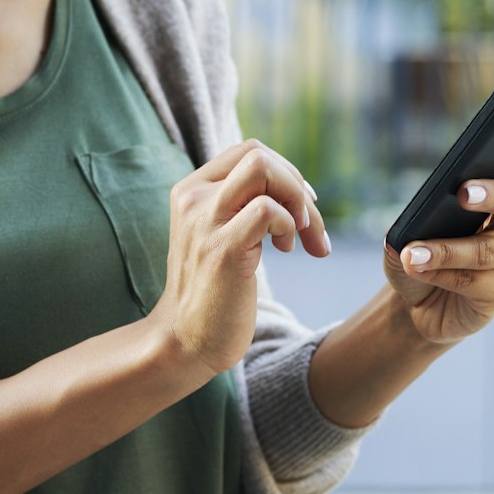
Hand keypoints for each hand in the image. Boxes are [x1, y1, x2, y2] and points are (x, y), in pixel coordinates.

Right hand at [146, 137, 330, 375]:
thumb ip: (243, 207)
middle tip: (309, 228)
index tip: (302, 211)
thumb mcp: (222, 236)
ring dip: (297, 201)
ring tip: (298, 239)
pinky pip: (268, 210)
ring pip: (262, 169)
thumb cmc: (213, 293)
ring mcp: (205, 221)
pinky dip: (290, 225)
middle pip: (258, 153)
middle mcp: (192, 198)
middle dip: (297, 186)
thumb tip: (296, 187)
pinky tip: (287, 250)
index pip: (249, 151)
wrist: (184, 341)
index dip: (286, 174)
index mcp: (191, 191)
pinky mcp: (222, 249)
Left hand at [382, 129, 493, 344]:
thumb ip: (410, 225)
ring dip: (446, 250)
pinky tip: (416, 270)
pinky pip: (471, 280)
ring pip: (486, 249)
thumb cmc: (417, 254)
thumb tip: (411, 235)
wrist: (415, 305)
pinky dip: (438, 273)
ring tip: (413, 254)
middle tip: (464, 193)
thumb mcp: (406, 231)